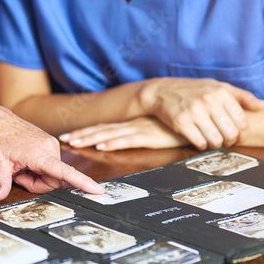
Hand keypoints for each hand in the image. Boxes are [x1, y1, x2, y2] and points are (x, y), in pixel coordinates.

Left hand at [0, 104, 103, 199]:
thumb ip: (1, 181)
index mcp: (39, 153)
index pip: (64, 172)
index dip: (82, 182)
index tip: (98, 191)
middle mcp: (49, 147)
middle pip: (54, 181)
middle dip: (36, 184)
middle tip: (17, 176)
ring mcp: (50, 144)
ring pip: (51, 174)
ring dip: (36, 177)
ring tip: (19, 166)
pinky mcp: (48, 144)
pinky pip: (49, 166)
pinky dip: (37, 169)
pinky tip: (24, 161)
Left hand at [60, 116, 187, 150]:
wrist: (200, 117)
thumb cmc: (181, 125)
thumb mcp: (161, 131)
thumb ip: (150, 135)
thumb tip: (139, 141)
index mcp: (134, 124)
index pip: (106, 128)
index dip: (88, 131)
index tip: (72, 135)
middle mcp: (134, 125)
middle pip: (102, 130)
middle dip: (82, 134)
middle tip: (63, 139)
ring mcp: (141, 130)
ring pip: (110, 135)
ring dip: (91, 139)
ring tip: (74, 142)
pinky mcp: (150, 137)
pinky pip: (128, 140)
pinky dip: (114, 143)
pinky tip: (102, 146)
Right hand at [139, 77, 263, 149]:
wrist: (161, 91)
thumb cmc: (193, 89)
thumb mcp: (218, 86)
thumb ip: (242, 96)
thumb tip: (263, 106)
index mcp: (221, 92)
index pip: (242, 121)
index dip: (242, 133)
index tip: (236, 135)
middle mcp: (209, 100)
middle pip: (231, 133)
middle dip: (230, 141)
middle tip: (225, 140)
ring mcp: (194, 112)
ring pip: (216, 141)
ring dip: (216, 145)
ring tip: (212, 140)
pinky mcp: (181, 122)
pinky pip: (200, 143)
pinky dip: (202, 146)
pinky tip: (200, 140)